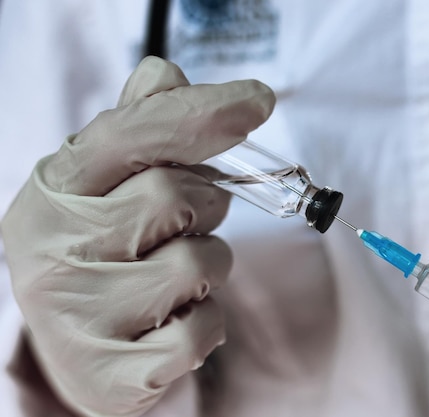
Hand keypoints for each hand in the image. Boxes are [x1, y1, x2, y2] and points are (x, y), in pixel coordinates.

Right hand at [1, 56, 274, 416]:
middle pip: (174, 195)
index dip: (200, 113)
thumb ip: (139, 125)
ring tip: (175, 276)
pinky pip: (203, 330)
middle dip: (206, 204)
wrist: (79, 347)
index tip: (259, 100)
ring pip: (199, 263)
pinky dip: (207, 322)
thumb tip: (168, 73)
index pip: (131, 134)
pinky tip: (173, 321)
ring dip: (211, 265)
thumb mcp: (105, 184)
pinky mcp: (113, 375)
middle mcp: (52, 251)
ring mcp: (79, 317)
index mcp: (53, 192)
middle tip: (187, 221)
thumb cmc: (105, 252)